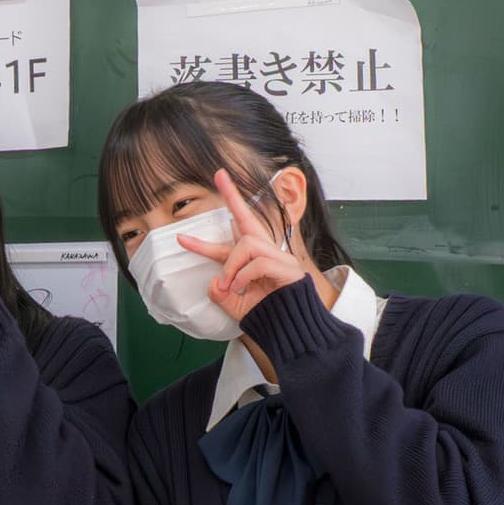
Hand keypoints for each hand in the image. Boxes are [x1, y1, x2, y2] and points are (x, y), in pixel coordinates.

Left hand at [176, 170, 304, 321]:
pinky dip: (244, 276)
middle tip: (219, 174)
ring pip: (248, 244)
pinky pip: (259, 263)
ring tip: (231, 285)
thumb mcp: (232, 304)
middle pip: (249, 219)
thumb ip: (219, 293)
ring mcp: (279, 258)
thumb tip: (214, 281)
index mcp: (252, 258)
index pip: (237, 229)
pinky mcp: (288, 268)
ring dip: (233, 264)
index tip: (216, 180)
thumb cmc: (264, 314)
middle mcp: (267, 252)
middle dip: (233, 197)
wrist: (289, 330)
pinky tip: (241, 289)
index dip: (226, 209)